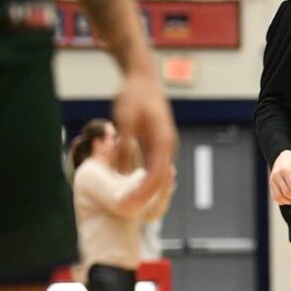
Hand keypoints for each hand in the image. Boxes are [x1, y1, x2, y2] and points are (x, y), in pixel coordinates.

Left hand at [111, 69, 176, 205]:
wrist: (142, 78)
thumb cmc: (134, 96)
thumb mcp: (125, 122)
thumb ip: (125, 148)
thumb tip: (122, 174)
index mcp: (163, 141)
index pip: (156, 177)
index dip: (143, 194)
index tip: (128, 205)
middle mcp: (168, 145)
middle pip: (159, 179)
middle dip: (144, 197)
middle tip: (126, 211)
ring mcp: (164, 144)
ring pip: (157, 174)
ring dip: (144, 189)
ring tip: (128, 204)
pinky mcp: (157, 143)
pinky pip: (153, 166)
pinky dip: (144, 178)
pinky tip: (132, 187)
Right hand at [269, 149, 290, 204]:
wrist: (283, 157)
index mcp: (285, 170)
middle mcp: (276, 176)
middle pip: (285, 193)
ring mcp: (272, 181)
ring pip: (278, 197)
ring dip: (287, 202)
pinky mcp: (270, 185)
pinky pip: (274, 197)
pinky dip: (281, 201)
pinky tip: (287, 199)